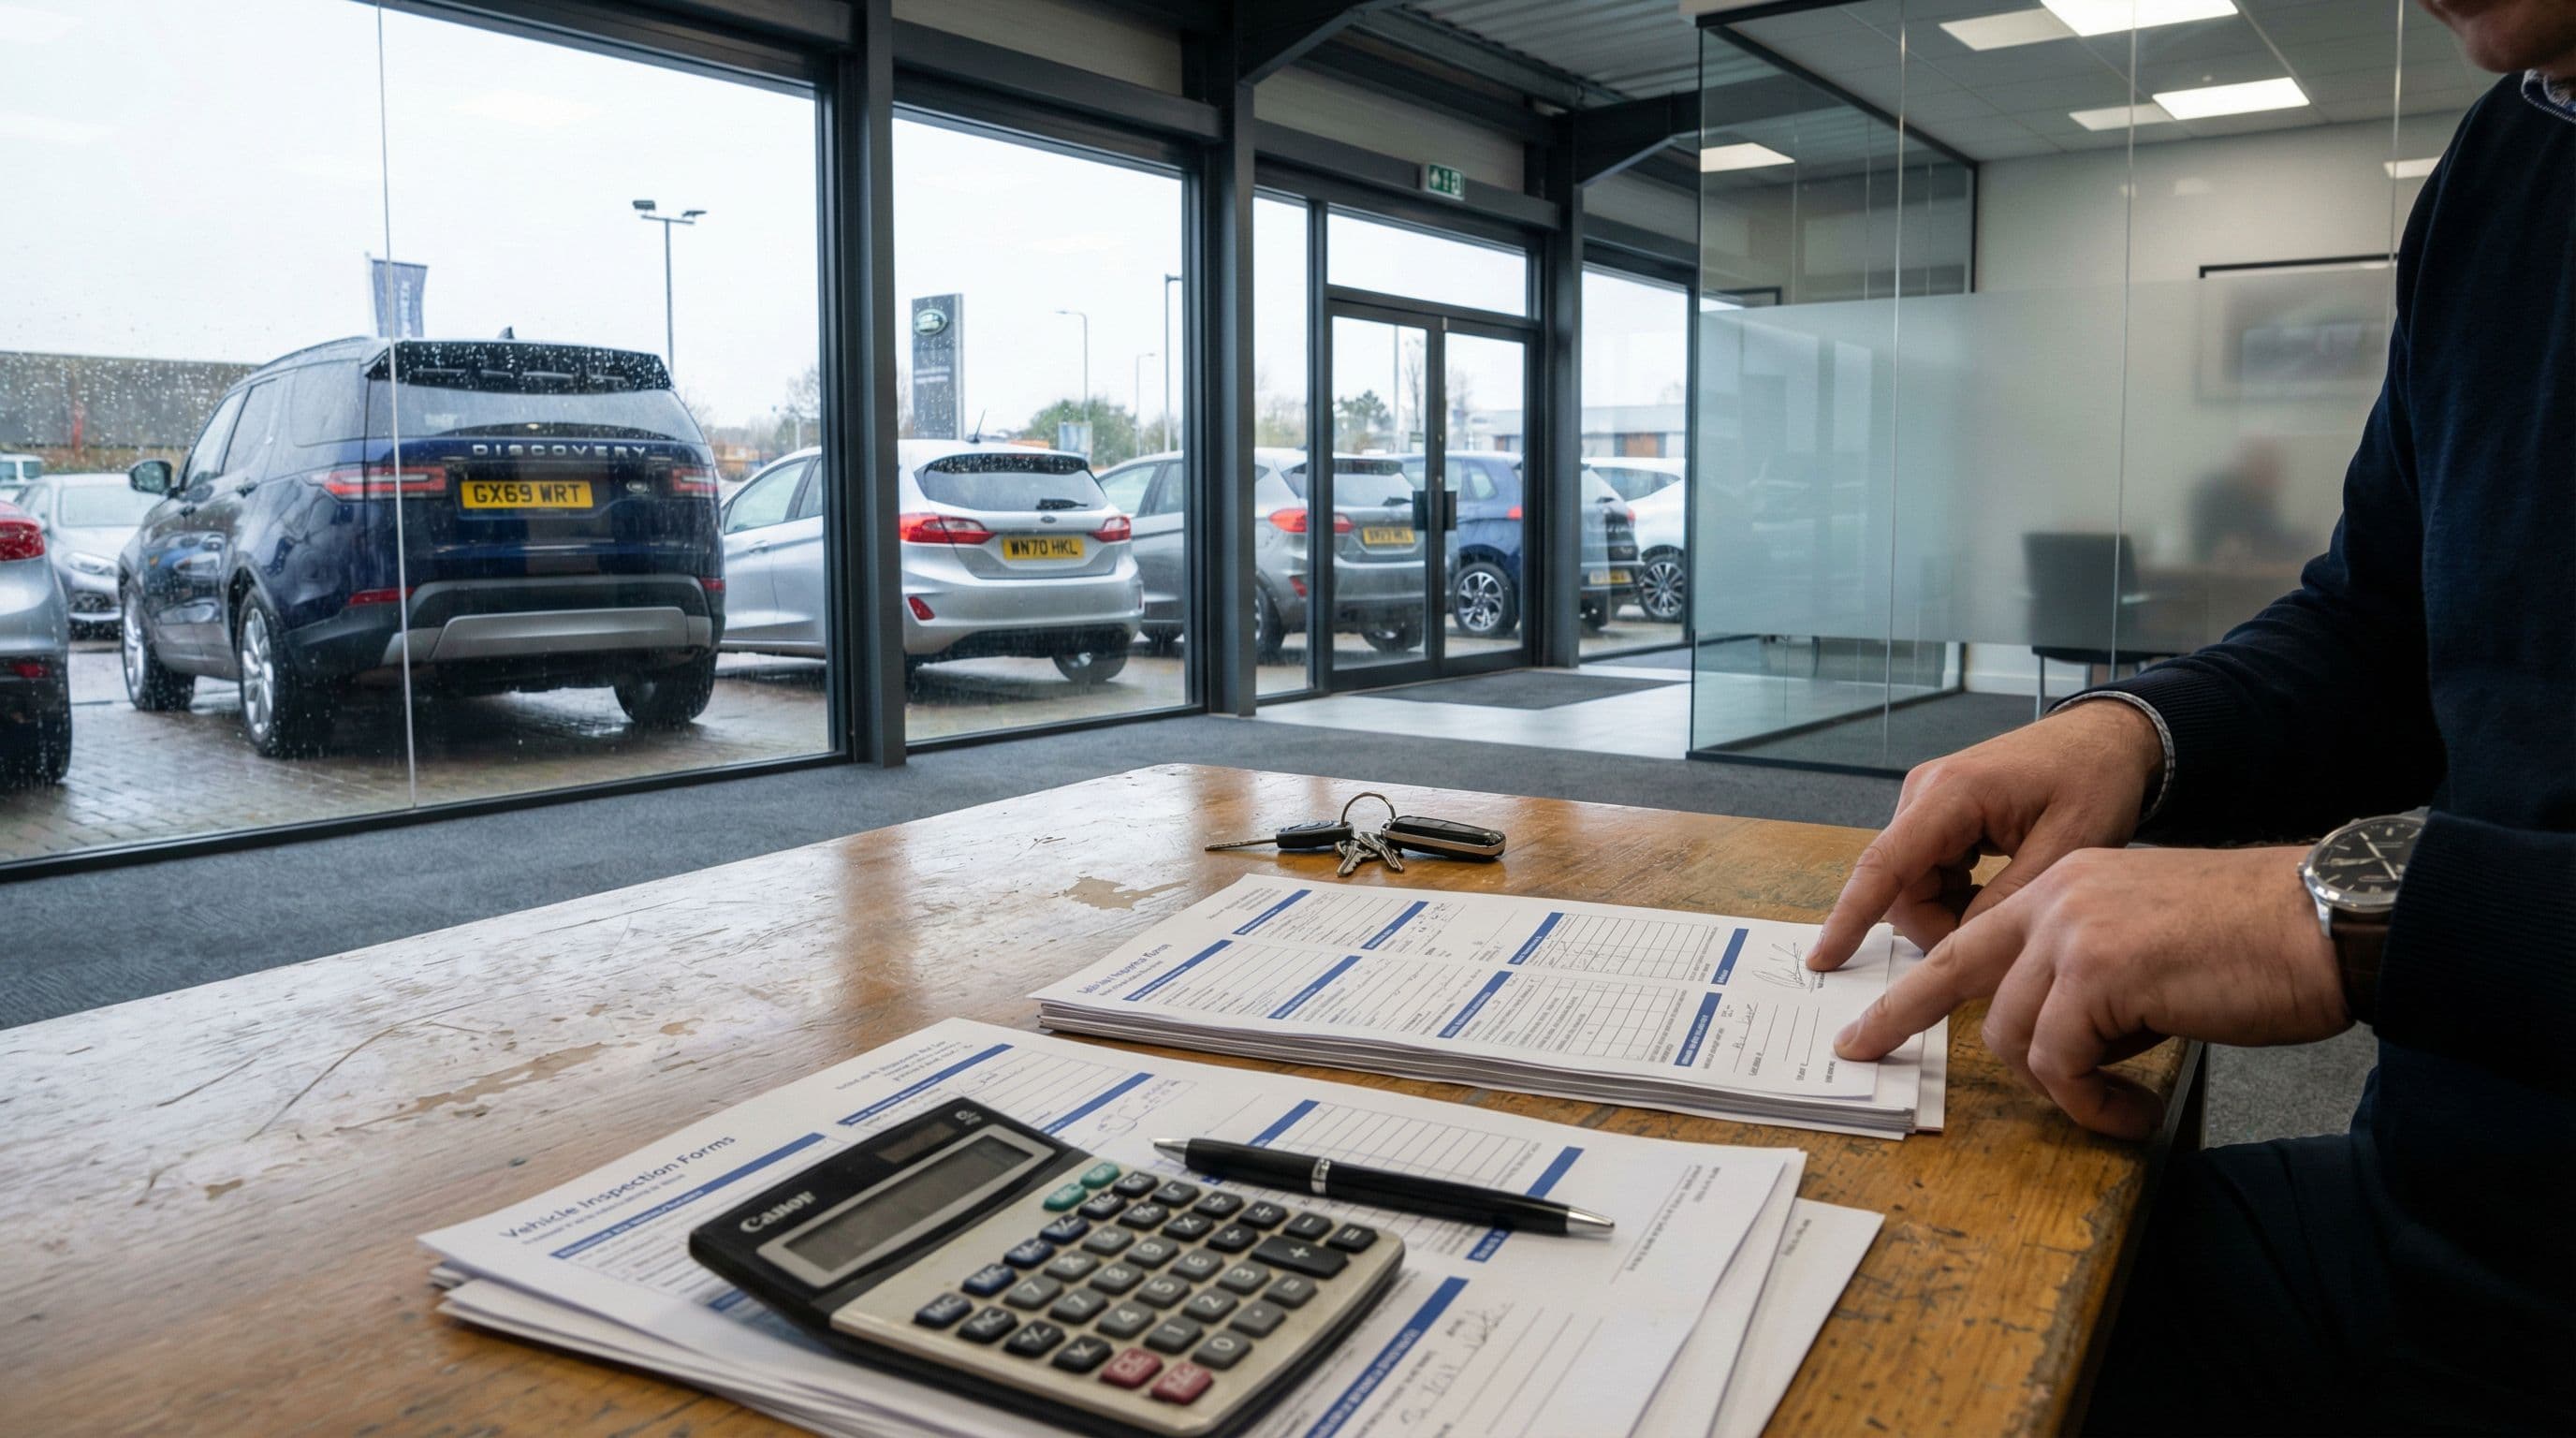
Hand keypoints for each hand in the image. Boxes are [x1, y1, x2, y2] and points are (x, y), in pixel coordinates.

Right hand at [1807, 699, 2163, 970]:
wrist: (2106, 739)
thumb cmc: (2094, 779)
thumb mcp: (2069, 846)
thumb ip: (2010, 899)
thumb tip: (1960, 946)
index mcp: (1952, 792)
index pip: (1885, 864)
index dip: (1850, 916)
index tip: (1823, 959)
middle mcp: (1925, 793)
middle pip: (1899, 886)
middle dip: (1935, 925)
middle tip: (1994, 941)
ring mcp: (1928, 803)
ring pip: (1912, 886)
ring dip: (1948, 913)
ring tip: (2006, 905)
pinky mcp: (1938, 816)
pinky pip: (1927, 874)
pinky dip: (1955, 898)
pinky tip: (1995, 890)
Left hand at [1833, 846, 2351, 1137]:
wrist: (2326, 926)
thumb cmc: (2258, 946)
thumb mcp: (2151, 947)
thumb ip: (2093, 974)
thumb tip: (2062, 1041)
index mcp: (2068, 883)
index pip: (1974, 936)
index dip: (1920, 983)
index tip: (1874, 1015)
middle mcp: (2059, 896)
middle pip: (1953, 970)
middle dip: (1899, 1016)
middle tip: (1858, 1051)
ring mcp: (2074, 931)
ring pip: (2013, 1034)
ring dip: (2062, 1086)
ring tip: (2119, 1103)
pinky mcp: (2098, 974)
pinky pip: (2059, 1063)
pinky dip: (2090, 1102)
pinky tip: (2134, 1111)